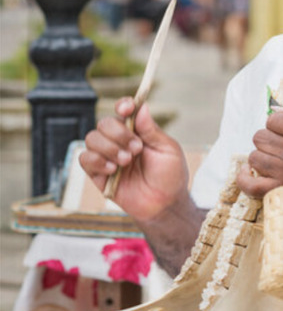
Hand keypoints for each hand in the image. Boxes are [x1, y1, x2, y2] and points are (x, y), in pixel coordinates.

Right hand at [80, 98, 188, 221]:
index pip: (124, 111)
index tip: (127, 109)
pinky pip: (84, 159)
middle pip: (104, 123)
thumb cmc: (170, 176)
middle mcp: (120, 141)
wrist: (165, 204)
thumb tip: (141, 107)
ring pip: (92, 138)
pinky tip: (112, 169)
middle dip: (119, 133)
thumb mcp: (168, 150)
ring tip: (126, 161)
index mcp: (138, 132)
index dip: (123, 106)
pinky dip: (97, 161)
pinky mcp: (97, 174)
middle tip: (136, 149)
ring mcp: (107, 156)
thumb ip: (152, 130)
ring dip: (109, 148)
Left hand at [237, 110, 282, 197]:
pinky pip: (249, 183)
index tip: (282, 129)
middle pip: (260, 137)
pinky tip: (249, 172)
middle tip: (278, 146)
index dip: (276, 123)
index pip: (275, 119)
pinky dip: (245, 177)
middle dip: (267, 139)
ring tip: (274, 162)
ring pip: (254, 157)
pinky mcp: (279, 192)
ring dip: (261, 158)